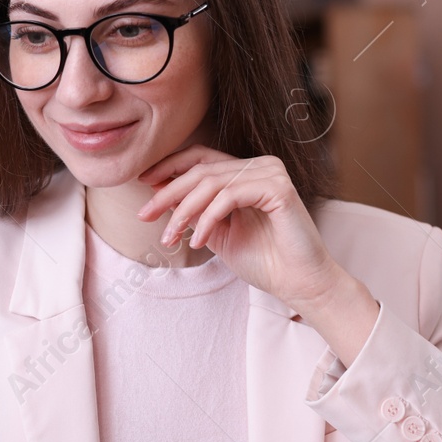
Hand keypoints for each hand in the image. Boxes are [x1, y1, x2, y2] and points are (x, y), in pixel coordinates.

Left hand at [136, 146, 344, 308]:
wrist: (297, 284)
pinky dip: (207, 218)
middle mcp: (260, 166)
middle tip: (145, 215)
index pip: (201, 158)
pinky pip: (229, 196)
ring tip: (169, 239)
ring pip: (211, 182)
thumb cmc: (263, 261)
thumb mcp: (217, 233)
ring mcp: (271, 173)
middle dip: (167, 193)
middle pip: (201, 169)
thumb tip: (160, 194)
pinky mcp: (279, 188)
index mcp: (246, 173)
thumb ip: (194, 212)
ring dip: (183, 211)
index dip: (169, 167)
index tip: (144, 184)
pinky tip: (198, 241)